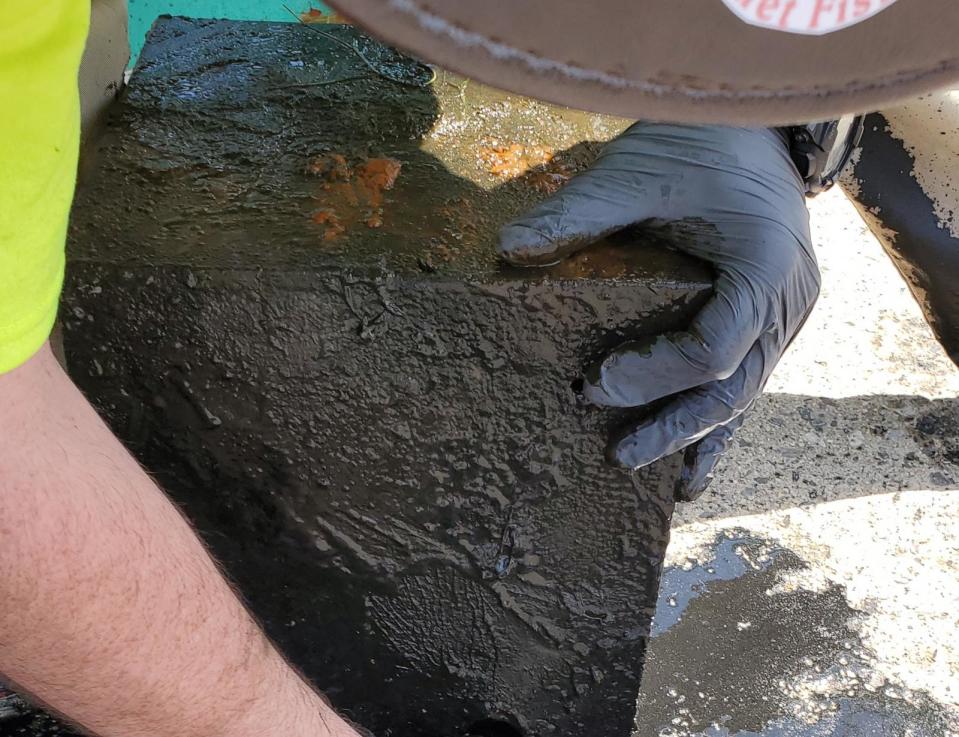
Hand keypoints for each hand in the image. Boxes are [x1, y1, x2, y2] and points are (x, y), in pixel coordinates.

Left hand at [499, 124, 819, 499]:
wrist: (756, 126)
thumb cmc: (701, 144)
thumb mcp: (638, 172)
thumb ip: (579, 212)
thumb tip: (507, 249)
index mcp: (764, 265)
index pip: (712, 347)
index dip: (653, 375)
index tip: (594, 383)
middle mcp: (787, 302)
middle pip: (733, 387)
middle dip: (675, 425)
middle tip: (620, 454)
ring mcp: (787, 317)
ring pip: (745, 394)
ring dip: (700, 436)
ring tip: (669, 487)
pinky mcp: (772, 320)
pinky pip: (748, 380)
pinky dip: (720, 422)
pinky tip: (699, 463)